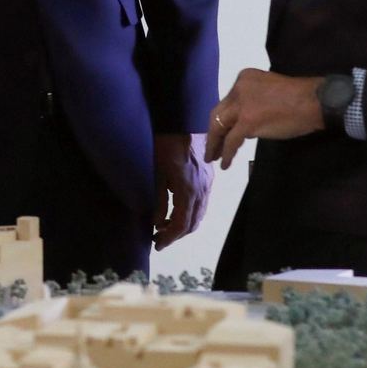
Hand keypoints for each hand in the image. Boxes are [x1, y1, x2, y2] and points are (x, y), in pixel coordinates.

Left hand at [152, 133, 210, 249]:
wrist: (183, 123)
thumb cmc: (165, 146)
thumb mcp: (157, 174)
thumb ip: (159, 200)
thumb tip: (157, 222)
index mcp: (187, 191)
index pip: (181, 224)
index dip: (169, 237)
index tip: (157, 244)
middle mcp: (202, 191)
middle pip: (192, 223)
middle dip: (175, 235)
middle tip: (159, 239)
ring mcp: (208, 185)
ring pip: (199, 215)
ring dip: (184, 226)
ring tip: (166, 228)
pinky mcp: (209, 179)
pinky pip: (202, 204)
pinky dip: (191, 214)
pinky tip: (178, 213)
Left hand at [204, 70, 326, 168]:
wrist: (315, 101)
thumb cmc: (300, 97)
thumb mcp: (269, 90)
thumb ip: (253, 101)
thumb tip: (244, 124)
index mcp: (244, 79)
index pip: (228, 101)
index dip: (223, 118)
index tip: (222, 130)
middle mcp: (238, 89)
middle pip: (219, 113)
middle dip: (213, 132)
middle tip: (210, 147)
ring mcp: (242, 106)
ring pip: (220, 126)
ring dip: (215, 144)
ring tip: (212, 157)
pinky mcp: (247, 122)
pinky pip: (231, 141)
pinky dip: (227, 153)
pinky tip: (225, 163)